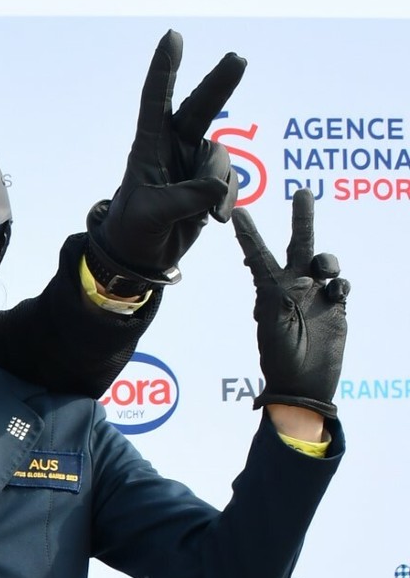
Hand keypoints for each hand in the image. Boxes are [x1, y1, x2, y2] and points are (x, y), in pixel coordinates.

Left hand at [86, 32, 246, 293]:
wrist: (141, 256)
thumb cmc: (133, 230)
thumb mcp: (153, 215)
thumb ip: (185, 198)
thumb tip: (219, 187)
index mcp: (149, 145)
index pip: (156, 100)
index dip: (165, 69)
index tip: (172, 37)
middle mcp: (173, 146)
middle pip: (200, 107)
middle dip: (219, 84)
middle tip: (238, 59)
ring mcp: (192, 162)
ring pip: (220, 157)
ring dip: (219, 183)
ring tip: (210, 213)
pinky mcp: (208, 181)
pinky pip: (228, 181)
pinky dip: (227, 198)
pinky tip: (216, 217)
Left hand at [234, 192, 347, 420]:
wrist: (303, 385)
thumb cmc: (280, 358)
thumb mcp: (273, 325)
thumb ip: (282, 298)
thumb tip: (302, 278)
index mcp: (269, 289)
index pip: (257, 255)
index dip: (248, 233)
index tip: (237, 211)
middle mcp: (292, 286)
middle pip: (297, 245)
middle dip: (301, 219)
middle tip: (302, 192)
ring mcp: (315, 295)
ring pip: (323, 261)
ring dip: (326, 259)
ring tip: (323, 271)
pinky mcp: (335, 306)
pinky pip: (340, 284)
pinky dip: (340, 284)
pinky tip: (335, 295)